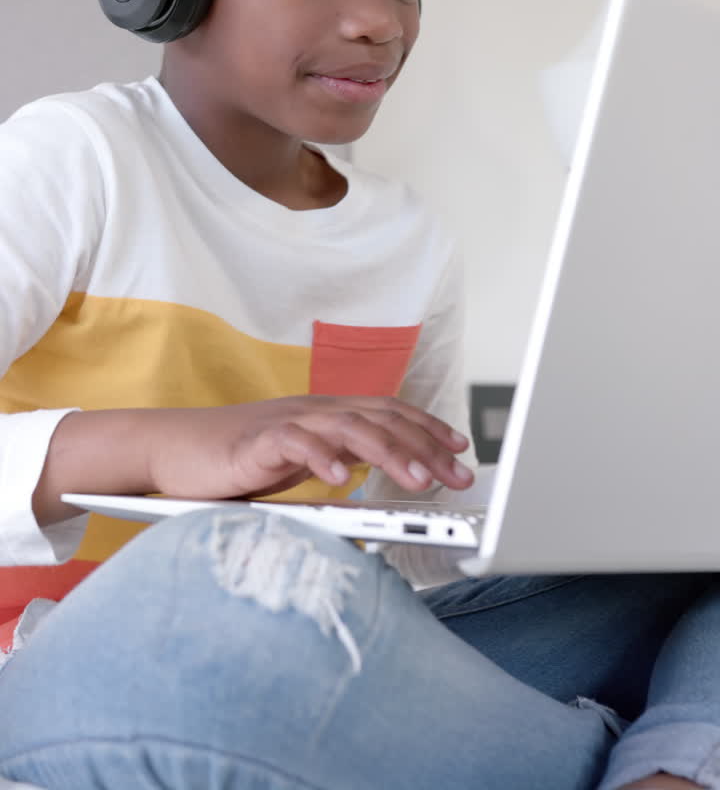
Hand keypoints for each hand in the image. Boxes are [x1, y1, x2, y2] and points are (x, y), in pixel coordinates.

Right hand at [145, 395, 473, 499]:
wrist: (174, 447)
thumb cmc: (235, 460)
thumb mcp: (297, 462)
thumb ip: (334, 462)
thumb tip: (373, 484)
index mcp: (328, 415)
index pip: (389, 412)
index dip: (428, 427)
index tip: (460, 448)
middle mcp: (314, 411)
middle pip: (382, 420)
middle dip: (426, 447)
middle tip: (458, 476)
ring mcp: (288, 422)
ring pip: (349, 427)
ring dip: (389, 453)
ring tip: (418, 480)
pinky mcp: (257, 440)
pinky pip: (295, 442)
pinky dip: (320, 457)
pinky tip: (340, 478)